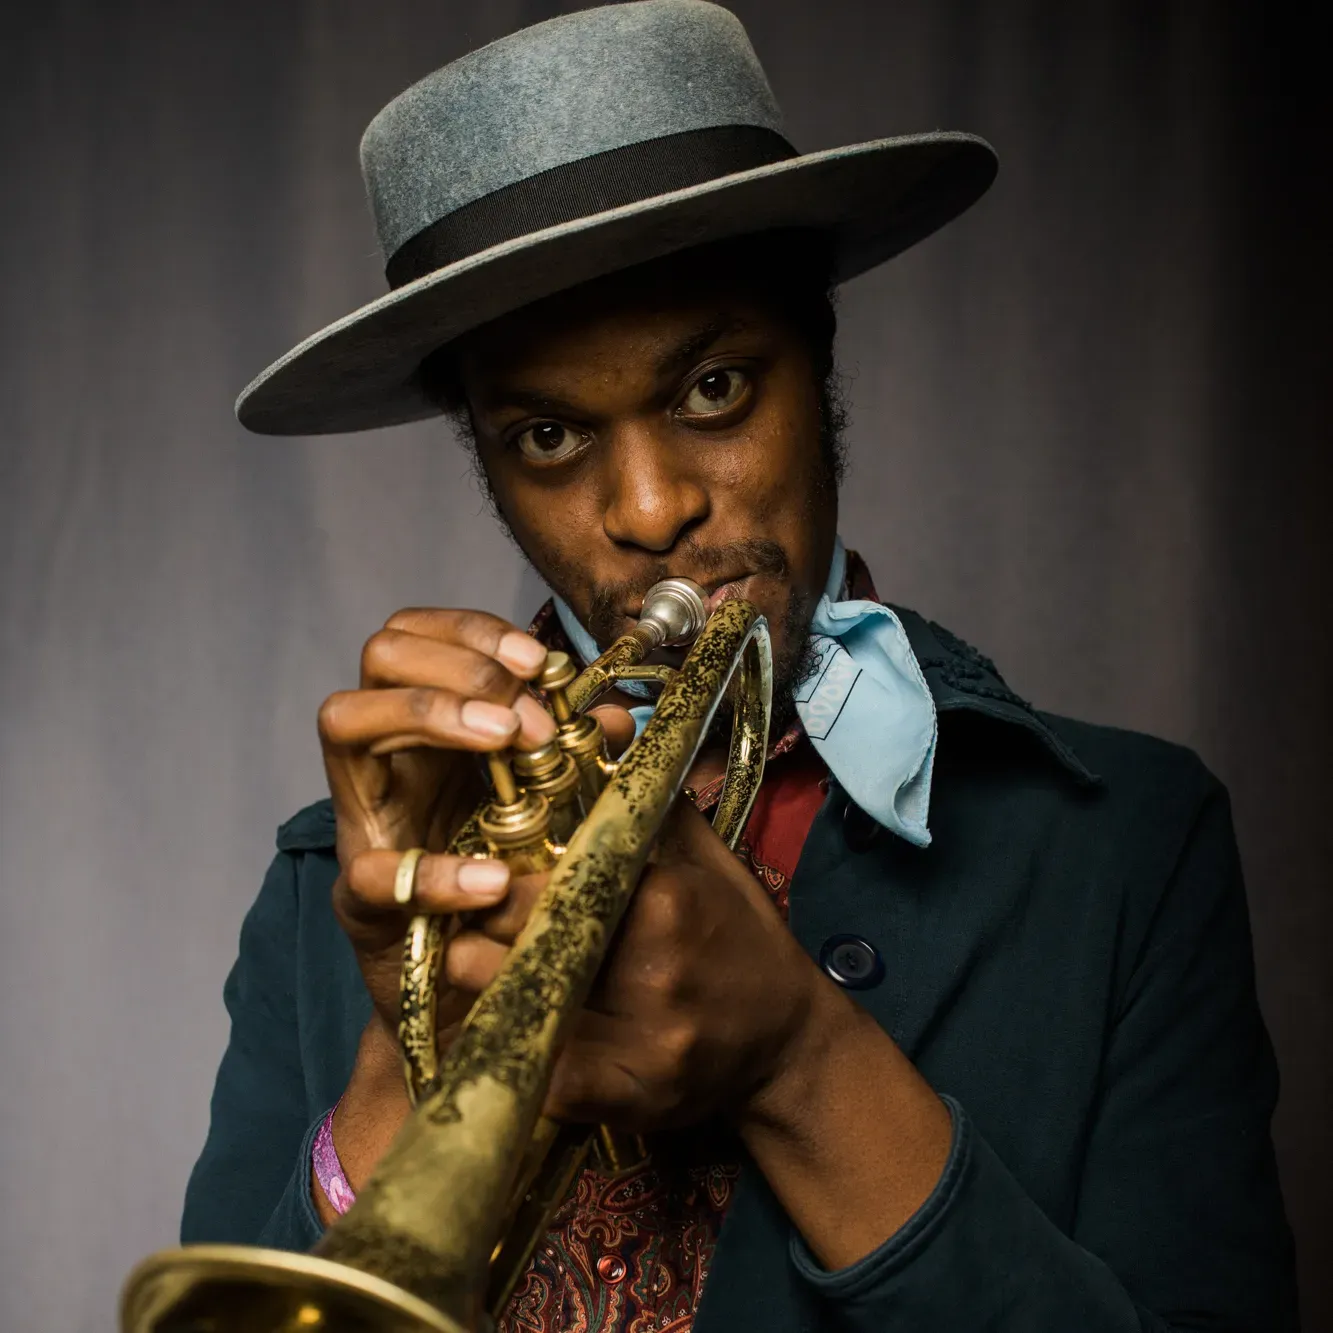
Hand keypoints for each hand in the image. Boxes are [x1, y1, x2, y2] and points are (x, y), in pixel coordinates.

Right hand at [318, 607, 557, 1041]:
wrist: (472, 997)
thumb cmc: (508, 885)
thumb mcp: (551, 812)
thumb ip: (577, 761)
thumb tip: (615, 718)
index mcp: (433, 729)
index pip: (423, 634)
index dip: (474, 631)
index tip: (539, 662)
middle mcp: (388, 758)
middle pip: (381, 657)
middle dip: (460, 665)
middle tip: (524, 714)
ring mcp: (364, 821)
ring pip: (343, 721)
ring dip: (429, 712)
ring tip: (504, 743)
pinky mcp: (359, 901)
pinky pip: (370, 871)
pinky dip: (433, 872)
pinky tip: (491, 878)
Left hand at [444, 791, 827, 1132]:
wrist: (788, 1040)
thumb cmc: (738, 936)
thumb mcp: (709, 858)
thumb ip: (651, 801)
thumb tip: (602, 730)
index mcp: (666, 894)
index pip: (558, 875)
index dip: (505, 874)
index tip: (481, 872)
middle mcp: (655, 962)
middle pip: (532, 935)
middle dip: (482, 925)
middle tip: (458, 919)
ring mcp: (647, 1035)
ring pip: (527, 1002)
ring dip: (482, 984)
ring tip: (462, 964)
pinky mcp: (637, 1094)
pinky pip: (553, 1080)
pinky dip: (517, 1060)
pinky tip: (496, 1035)